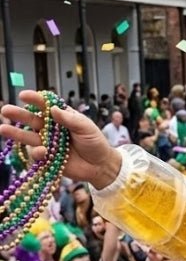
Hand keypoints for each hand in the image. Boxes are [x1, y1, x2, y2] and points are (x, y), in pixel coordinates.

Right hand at [0, 91, 121, 188]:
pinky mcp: (48, 158)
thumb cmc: (96, 143)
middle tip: (5, 110)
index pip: (45, 105)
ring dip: (17, 133)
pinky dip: (37, 152)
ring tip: (3, 129)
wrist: (101, 166)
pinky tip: (42, 151)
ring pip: (29, 136)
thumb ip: (71, 120)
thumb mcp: (86, 128)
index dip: (34, 99)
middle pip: (32, 119)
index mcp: (61, 117)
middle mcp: (51, 128)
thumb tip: (54, 109)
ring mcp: (48, 143)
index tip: (24, 95)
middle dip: (18, 115)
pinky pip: (37, 154)